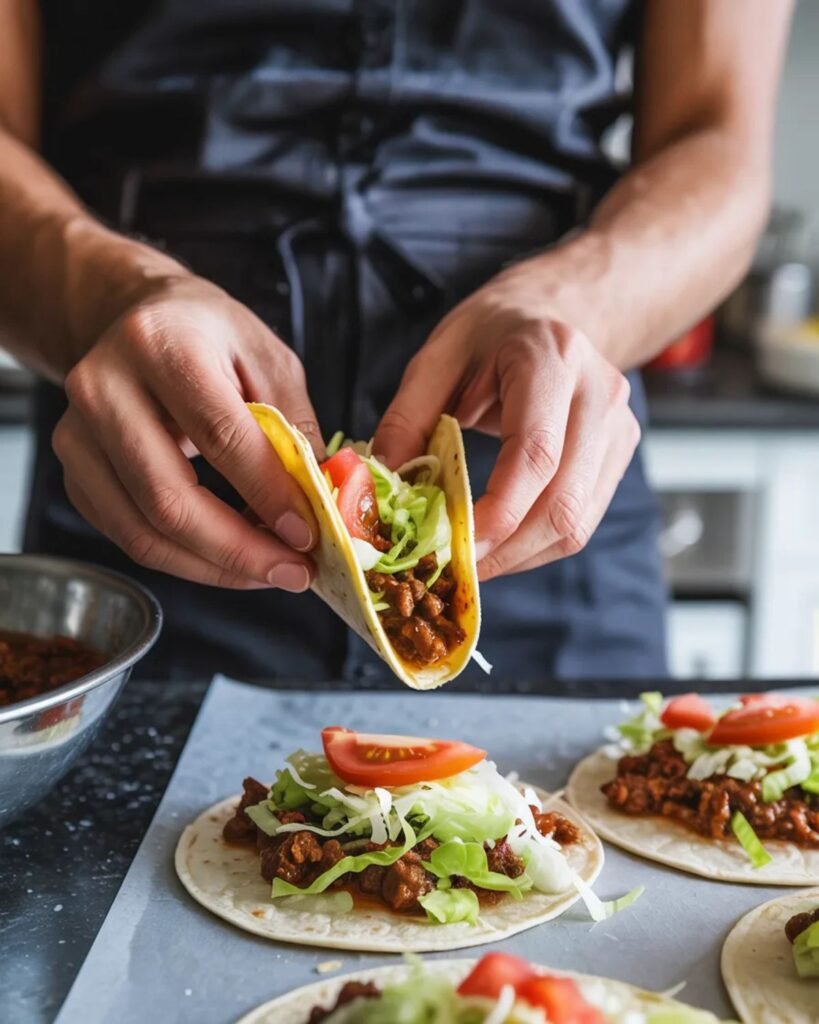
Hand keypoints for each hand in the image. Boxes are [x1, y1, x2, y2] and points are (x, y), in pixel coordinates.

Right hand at [53, 275, 322, 589]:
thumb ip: (293, 425)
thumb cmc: (211, 339)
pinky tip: (231, 557)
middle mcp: (104, 388)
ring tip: (270, 571)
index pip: (218, 434)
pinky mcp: (74, 472)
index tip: (307, 534)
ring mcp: (77, 435)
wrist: (138, 320)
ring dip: (215, 567)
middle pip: (168, 499)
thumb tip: (320, 500)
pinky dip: (185, 560)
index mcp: (162, 345)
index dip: (265, 493)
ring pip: (143, 531)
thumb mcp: (268, 359)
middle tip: (295, 572)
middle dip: (239, 550)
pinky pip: (128, 537)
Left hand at [373, 264, 640, 579]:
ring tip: (468, 564)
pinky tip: (498, 546)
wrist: (551, 312)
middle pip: (561, 502)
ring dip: (519, 557)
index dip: (496, 512)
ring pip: (575, 523)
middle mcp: (598, 395)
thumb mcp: (436, 357)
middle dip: (503, 550)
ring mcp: (618, 428)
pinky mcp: (619, 454)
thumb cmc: (490, 333)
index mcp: (551, 358)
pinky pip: (580, 520)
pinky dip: (535, 545)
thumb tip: (381, 485)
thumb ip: (406, 418)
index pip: (535, 453)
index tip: (450, 544)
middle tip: (450, 569)